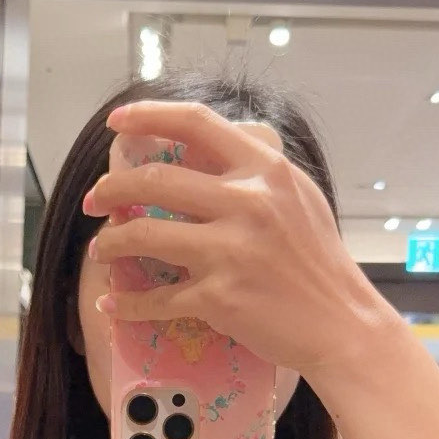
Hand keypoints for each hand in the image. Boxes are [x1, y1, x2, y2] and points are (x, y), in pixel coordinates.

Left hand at [88, 99, 438, 438]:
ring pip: (143, 236)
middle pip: (154, 181)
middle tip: (96, 199)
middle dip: (110, 188)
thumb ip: (254, 175)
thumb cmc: (320, 263)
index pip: (196, 124)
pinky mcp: (219, 298)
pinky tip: (111, 305)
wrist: (342, 324)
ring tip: (102, 249)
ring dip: (110, 243)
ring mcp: (230, 251)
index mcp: (265, 171)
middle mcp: (246, 203)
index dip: (148, 115)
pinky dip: (126, 304)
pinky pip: (156, 298)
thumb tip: (202, 157)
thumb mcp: (299, 198)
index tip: (117, 122)